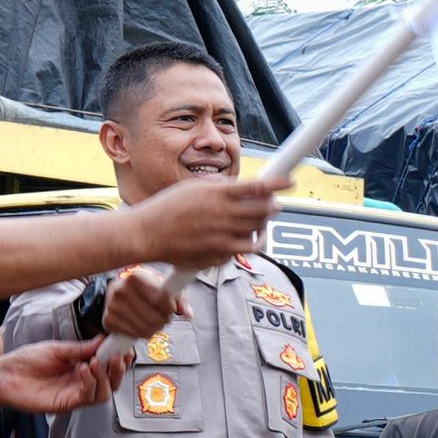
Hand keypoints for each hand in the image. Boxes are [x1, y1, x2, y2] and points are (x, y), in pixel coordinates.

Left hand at [0, 339, 112, 415]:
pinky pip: (87, 397)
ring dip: (105, 377)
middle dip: (118, 370)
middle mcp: (81, 383)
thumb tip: (104, 340)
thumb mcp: (57, 349)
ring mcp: (74, 395)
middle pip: (111, 382)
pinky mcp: (66, 404)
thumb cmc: (26, 361)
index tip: (125, 348)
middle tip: (117, 357)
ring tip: (95, 362)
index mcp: (80, 368)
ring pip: (103, 393)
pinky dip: (90, 383)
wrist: (4, 375)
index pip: (107, 367)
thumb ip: (81, 348)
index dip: (119, 360)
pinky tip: (83, 369)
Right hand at [100, 265, 178, 339]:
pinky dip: (142, 334)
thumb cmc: (145, 287)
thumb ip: (179, 298)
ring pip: (144, 329)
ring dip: (154, 329)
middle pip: (153, 318)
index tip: (171, 308)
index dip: (170, 308)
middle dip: (163, 320)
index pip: (159, 299)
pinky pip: (133, 335)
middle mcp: (121, 290)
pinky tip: (142, 325)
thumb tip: (188, 314)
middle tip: (164, 317)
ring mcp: (112, 306)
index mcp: (136, 277)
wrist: (120, 289)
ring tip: (154, 321)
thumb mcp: (163, 286)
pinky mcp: (108, 321)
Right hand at [130, 176, 281, 273]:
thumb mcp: (194, 188)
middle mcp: (222, 215)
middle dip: (273, 206)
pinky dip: (249, 243)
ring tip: (259, 221)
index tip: (289, 181)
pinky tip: (244, 238)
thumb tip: (242, 187)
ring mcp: (222, 237)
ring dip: (264, 226)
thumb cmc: (167, 209)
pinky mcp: (219, 255)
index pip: (257, 187)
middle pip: (264, 211)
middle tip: (273, 204)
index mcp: (217, 194)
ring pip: (259, 232)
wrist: (147, 234)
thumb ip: (220, 187)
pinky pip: (245, 250)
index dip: (277, 184)